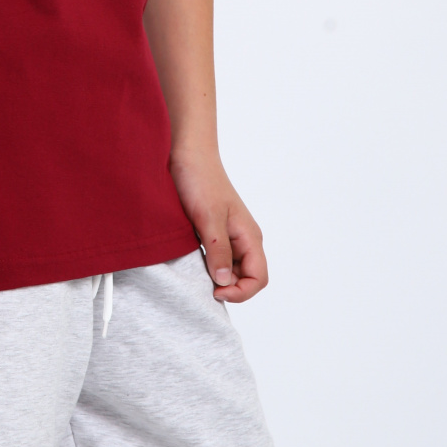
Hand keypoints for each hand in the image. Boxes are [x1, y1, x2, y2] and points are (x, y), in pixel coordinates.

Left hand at [170, 153, 267, 302]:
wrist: (187, 153)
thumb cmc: (200, 180)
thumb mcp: (208, 218)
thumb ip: (218, 250)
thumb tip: (224, 281)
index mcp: (249, 236)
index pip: (259, 278)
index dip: (241, 292)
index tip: (215, 290)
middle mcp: (243, 238)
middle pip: (246, 278)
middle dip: (228, 287)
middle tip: (202, 283)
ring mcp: (229, 235)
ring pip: (230, 270)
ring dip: (216, 277)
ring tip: (195, 272)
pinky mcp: (213, 231)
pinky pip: (216, 258)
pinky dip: (207, 266)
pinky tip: (191, 262)